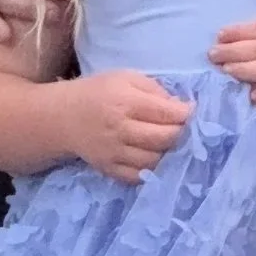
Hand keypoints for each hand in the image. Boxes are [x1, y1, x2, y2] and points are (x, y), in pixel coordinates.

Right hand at [60, 70, 194, 182]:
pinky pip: (138, 177)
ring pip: (155, 161)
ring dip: (169, 153)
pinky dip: (152, 171)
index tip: (192, 111)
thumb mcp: (126, 78)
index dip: (186, 114)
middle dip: (181, 134)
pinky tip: (155, 158)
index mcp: (125, 102)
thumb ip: (155, 90)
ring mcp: (114, 153)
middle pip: (164, 139)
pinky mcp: (109, 169)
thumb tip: (181, 107)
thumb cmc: (99, 92)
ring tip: (170, 144)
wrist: (64, 118)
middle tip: (184, 128)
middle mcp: (120, 129)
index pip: (166, 113)